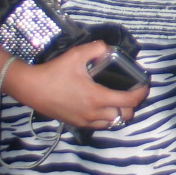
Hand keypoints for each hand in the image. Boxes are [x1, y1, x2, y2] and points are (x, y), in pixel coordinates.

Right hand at [2, 41, 148, 127]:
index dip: (141, 93)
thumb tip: (107, 48)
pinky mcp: (75, 123)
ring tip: (117, 99)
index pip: (129, 101)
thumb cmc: (55, 72)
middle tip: (130, 91)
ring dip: (119, 113)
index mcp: (98, 97)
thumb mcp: (76, 55)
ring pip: (112, 123)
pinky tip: (101, 106)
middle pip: (125, 116)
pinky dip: (106, 118)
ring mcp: (85, 121)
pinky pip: (98, 126)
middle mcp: (94, 113)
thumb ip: (96, 48)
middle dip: (132, 104)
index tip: (144, 85)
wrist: (31, 89)